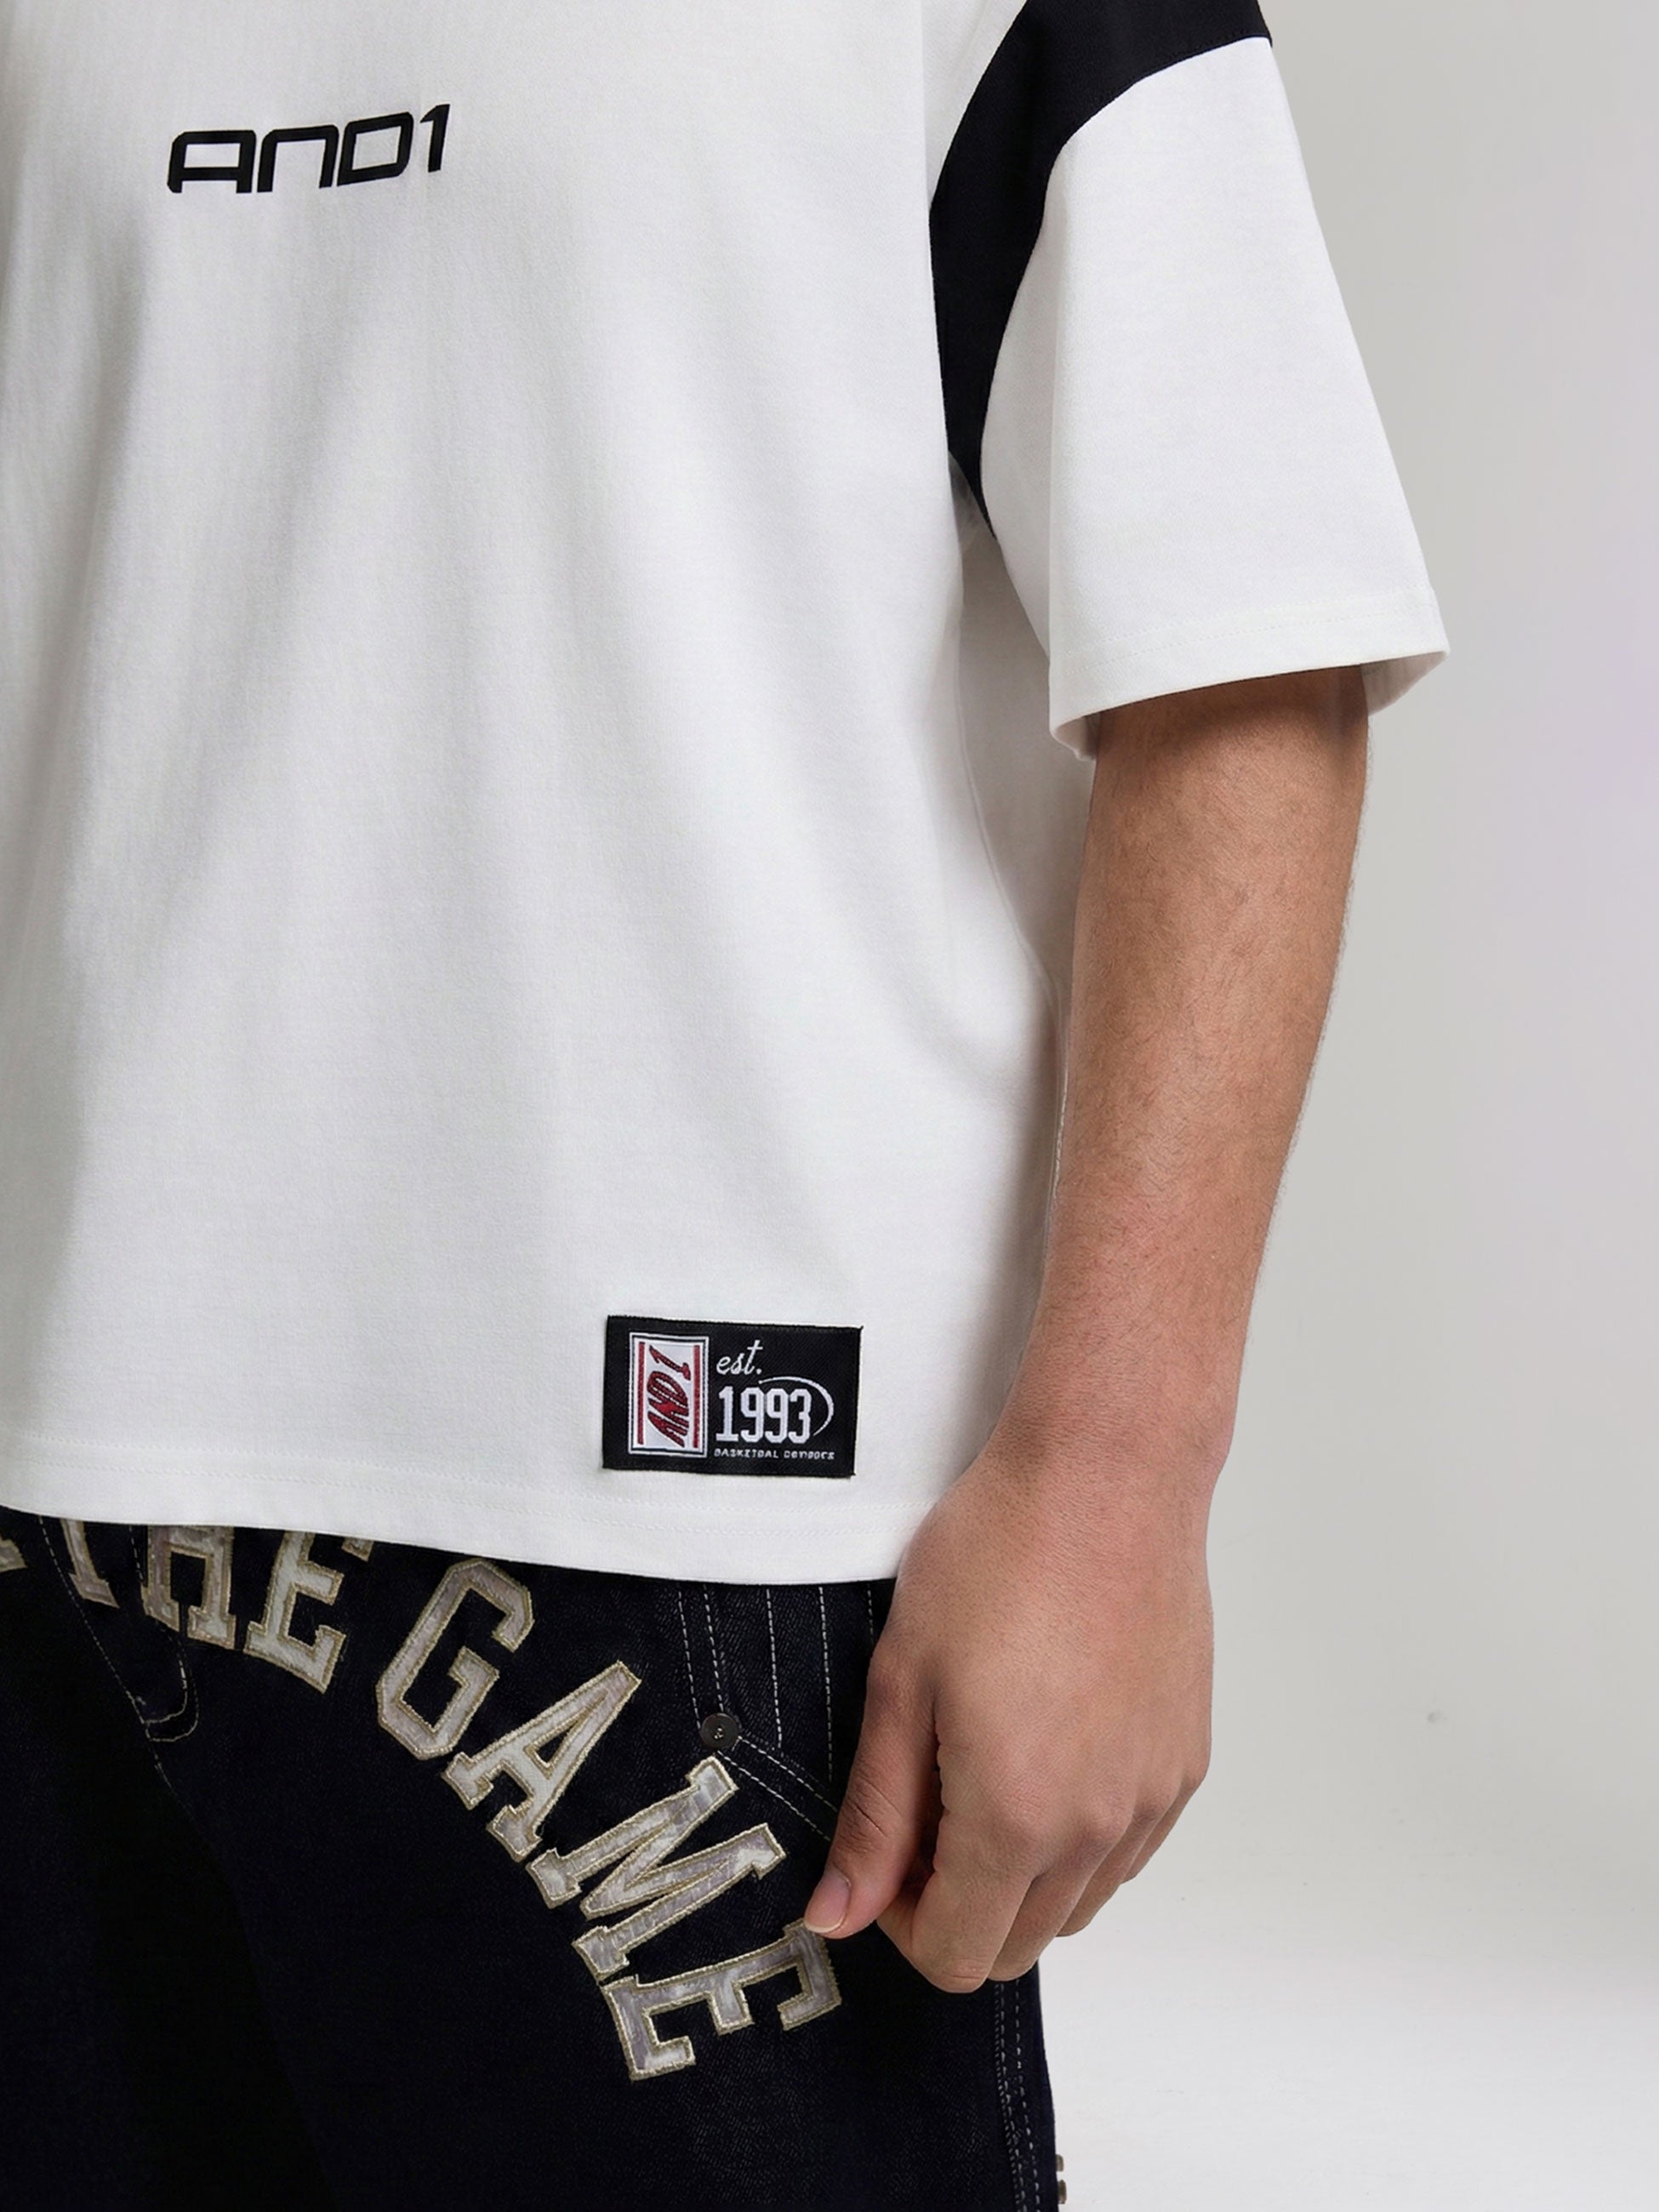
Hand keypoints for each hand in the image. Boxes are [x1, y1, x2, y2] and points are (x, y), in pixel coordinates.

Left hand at [802, 1430, 1214, 1989]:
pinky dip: (1080, 1837)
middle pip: (1017, 1946)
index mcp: (1016, 1815)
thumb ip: (874, 1815)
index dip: (902, 1924)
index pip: (956, 1955)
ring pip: (1077, 1904)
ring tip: (985, 1768)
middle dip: (957, 1905)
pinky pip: (1126, 1850)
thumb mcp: (901, 1681)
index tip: (886, 1859)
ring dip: (1021, 1875)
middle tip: (926, 1810)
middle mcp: (1097, 1827)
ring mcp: (1151, 1799)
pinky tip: (1047, 1748)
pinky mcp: (1185, 1763)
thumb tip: (837, 1914)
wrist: (1107, 1479)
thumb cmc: (1001, 1553)